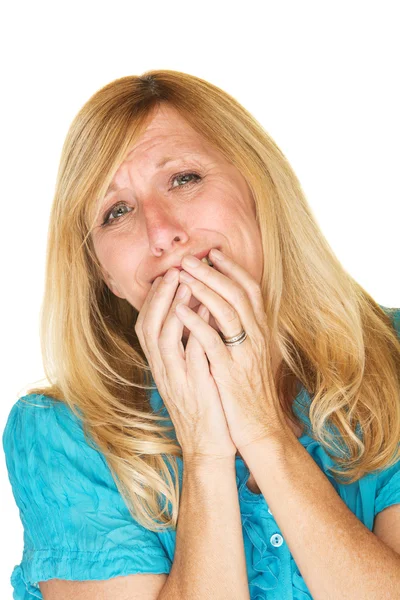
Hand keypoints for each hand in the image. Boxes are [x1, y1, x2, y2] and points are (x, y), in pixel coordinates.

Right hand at [134, 269, 236, 460]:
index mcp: (161, 366)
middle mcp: (163, 370)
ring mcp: (177, 379)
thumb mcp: (186, 375)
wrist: (207, 447)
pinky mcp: (195, 388)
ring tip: (186, 282)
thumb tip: (189, 317)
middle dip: (160, 296)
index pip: (147, 326)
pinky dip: (195, 331)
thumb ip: (183, 349)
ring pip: (165, 337)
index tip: (167, 275)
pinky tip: (206, 312)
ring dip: (173, 307)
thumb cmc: (202, 407)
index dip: (155, 299)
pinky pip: (192, 354)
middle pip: (149, 326)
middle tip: (174, 270)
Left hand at [174, 249, 290, 451]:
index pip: (251, 290)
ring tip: (183, 273)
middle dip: (213, 272)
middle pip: (238, 293)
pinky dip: (196, 322)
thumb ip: (240, 331)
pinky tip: (180, 309)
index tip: (214, 254)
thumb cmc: (250, 392)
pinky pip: (213, 342)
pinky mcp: (231, 372)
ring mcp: (245, 354)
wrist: (260, 428)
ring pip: (228, 311)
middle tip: (191, 257)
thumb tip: (221, 309)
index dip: (233, 269)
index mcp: (260, 331)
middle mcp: (257, 337)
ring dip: (205, 289)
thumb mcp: (249, 356)